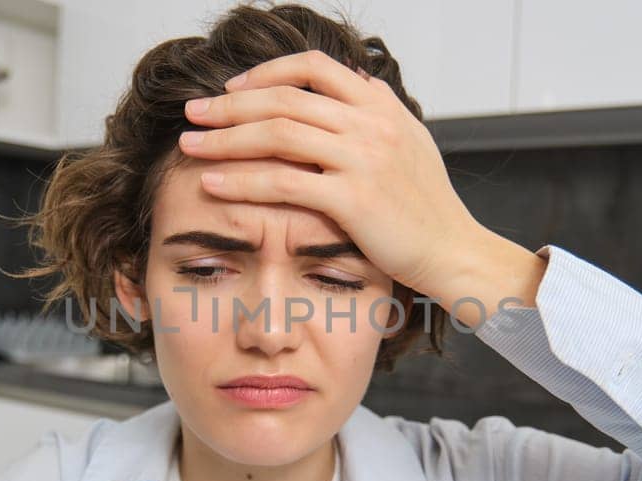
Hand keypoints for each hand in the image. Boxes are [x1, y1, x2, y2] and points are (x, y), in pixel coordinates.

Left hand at [177, 50, 542, 324]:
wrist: (452, 251)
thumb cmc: (428, 205)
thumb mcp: (410, 142)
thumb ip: (378, 110)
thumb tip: (354, 80)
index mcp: (381, 105)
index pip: (313, 67)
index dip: (266, 73)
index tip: (232, 89)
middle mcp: (371, 124)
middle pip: (284, 98)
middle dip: (230, 104)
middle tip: (193, 112)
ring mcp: (362, 160)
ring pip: (277, 134)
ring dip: (224, 138)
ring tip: (189, 145)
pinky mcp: (352, 199)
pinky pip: (282, 182)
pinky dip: (240, 180)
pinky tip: (213, 183)